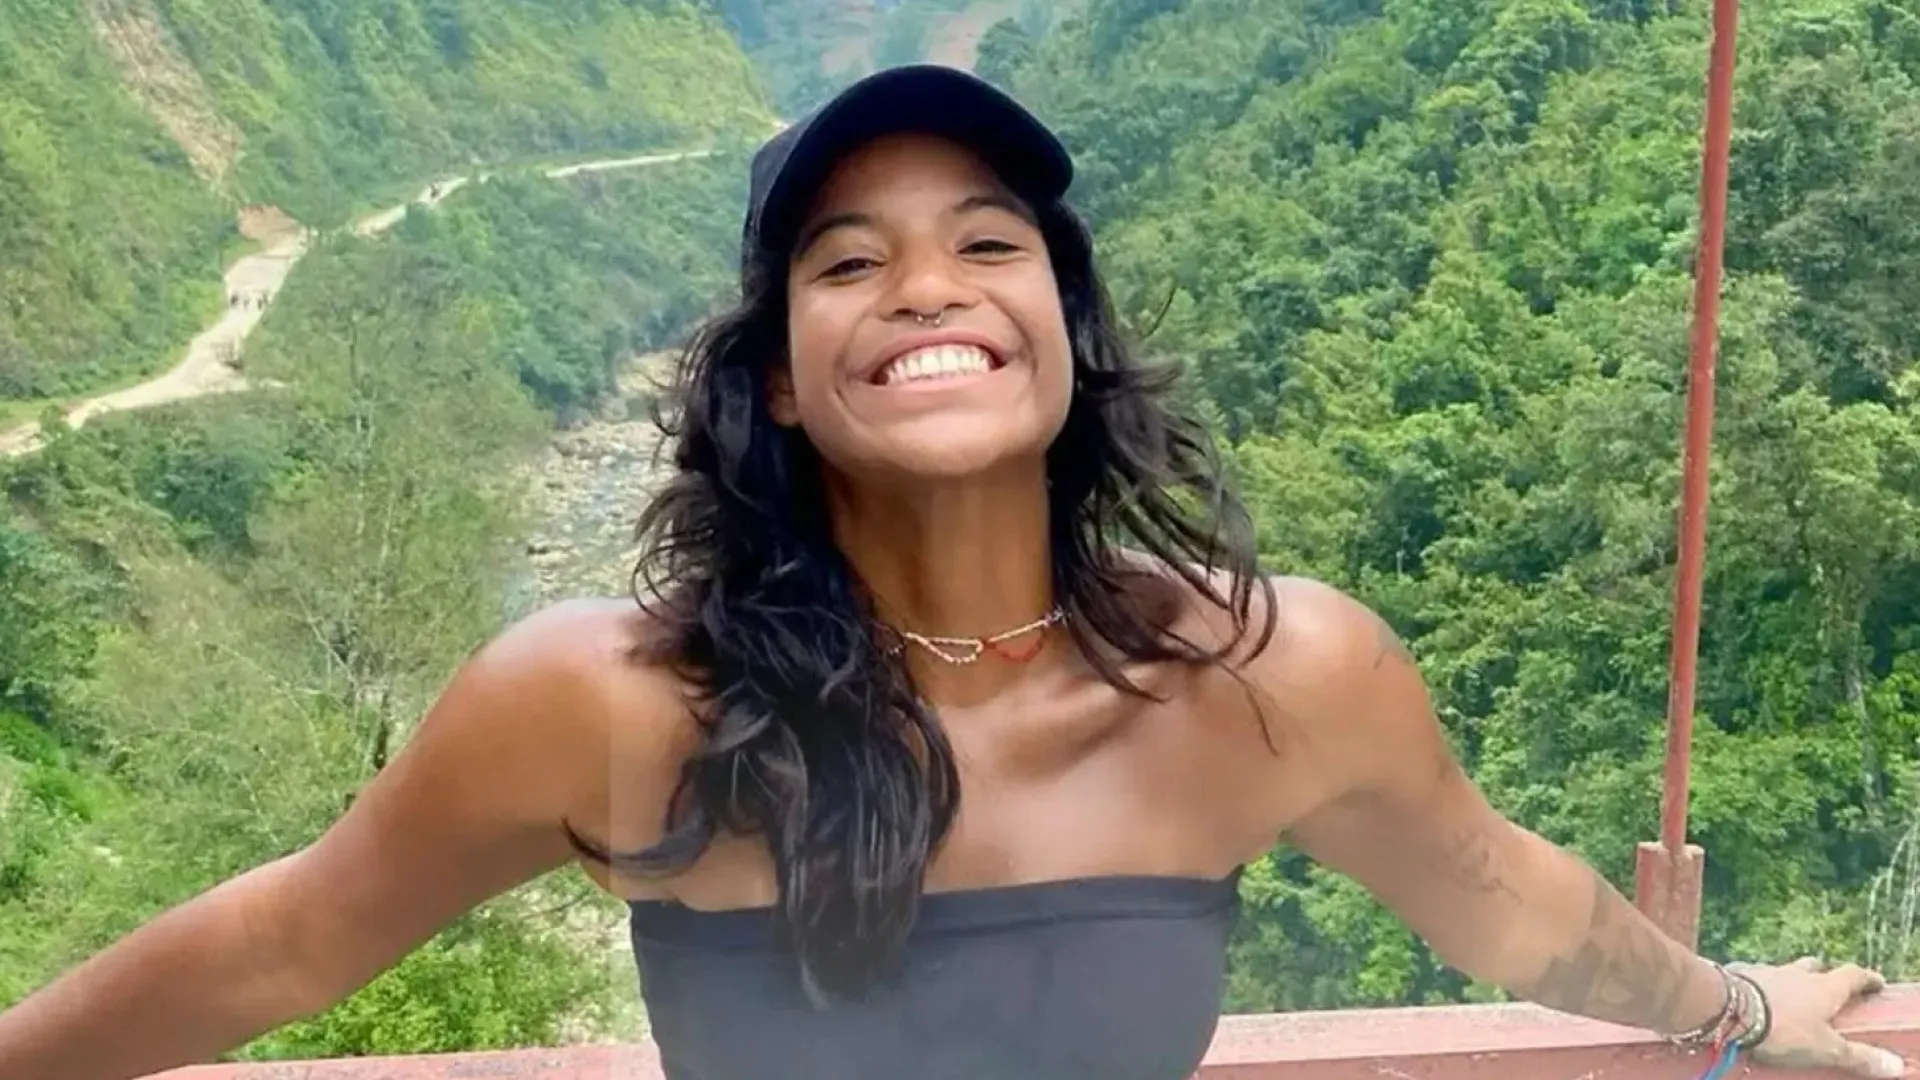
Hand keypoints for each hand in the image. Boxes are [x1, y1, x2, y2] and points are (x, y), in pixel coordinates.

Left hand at [1734, 957, 1905, 1077]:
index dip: (1866, 979)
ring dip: (1789, 980)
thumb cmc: (1782, 1028)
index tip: (1875, 981)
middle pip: (1815, 967)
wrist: (1726, 1009)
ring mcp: (1765, 971)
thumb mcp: (1826, 1049)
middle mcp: (1796, 973)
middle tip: (1828, 986)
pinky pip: (1754, 977)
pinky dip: (1759, 985)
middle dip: (1824, 975)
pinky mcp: (1738, 976)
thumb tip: (1893, 1065)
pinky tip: (1755, 996)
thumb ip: (1858, 1056)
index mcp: (1824, 987)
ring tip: (1789, 995)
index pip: (1852, 976)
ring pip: (1783, 971)